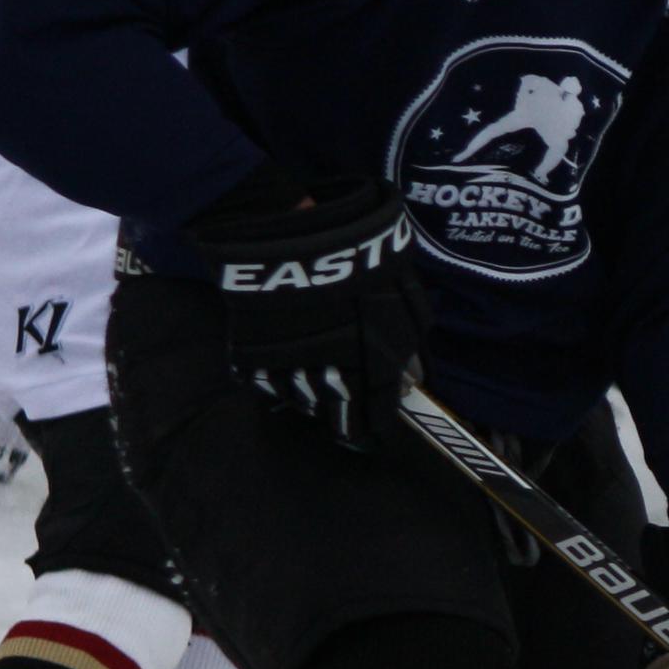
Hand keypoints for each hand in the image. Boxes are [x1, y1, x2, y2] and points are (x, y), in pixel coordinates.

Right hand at [190, 177, 433, 450]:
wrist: (292, 231)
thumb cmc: (359, 257)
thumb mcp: (403, 294)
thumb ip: (411, 339)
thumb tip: (417, 377)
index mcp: (368, 363)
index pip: (373, 414)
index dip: (373, 428)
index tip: (373, 436)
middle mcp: (328, 374)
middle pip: (334, 414)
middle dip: (341, 420)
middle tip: (344, 425)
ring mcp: (286, 366)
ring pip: (298, 401)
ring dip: (309, 401)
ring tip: (316, 396)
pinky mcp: (251, 353)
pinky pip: (261, 385)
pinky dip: (273, 386)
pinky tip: (282, 379)